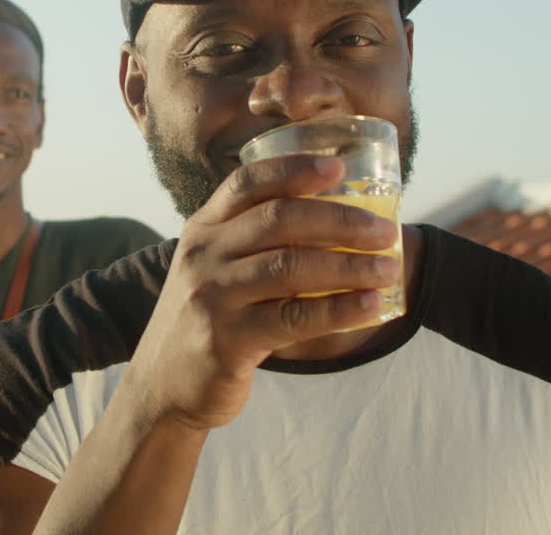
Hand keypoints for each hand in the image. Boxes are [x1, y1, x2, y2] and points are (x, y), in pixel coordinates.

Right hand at [124, 153, 399, 431]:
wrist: (162, 384)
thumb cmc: (207, 319)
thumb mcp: (214, 268)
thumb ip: (254, 242)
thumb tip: (339, 220)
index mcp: (203, 228)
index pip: (248, 183)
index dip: (295, 169)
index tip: (339, 167)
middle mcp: (203, 255)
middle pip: (279, 219)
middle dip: (340, 219)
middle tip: (384, 230)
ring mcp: (212, 296)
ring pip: (291, 267)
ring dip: (350, 264)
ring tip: (389, 268)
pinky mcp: (226, 340)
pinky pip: (295, 318)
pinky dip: (340, 309)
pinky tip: (371, 306)